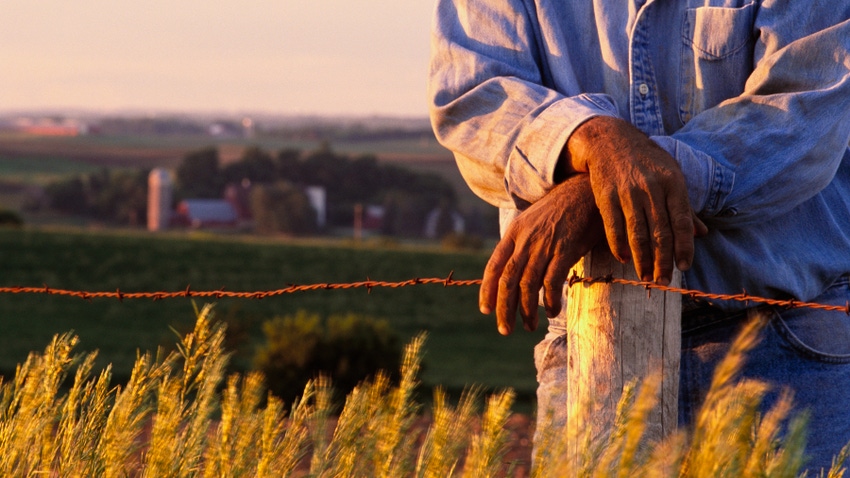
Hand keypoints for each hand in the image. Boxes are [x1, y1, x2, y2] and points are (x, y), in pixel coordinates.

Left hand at [480, 175, 603, 334]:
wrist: (585, 190)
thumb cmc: (561, 209)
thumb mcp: (532, 221)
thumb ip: (522, 243)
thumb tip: (515, 269)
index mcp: (514, 232)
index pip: (494, 266)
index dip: (487, 290)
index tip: (485, 310)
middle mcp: (525, 240)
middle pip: (507, 281)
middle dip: (504, 308)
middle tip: (504, 329)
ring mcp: (544, 245)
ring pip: (528, 285)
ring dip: (527, 310)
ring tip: (528, 326)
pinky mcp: (565, 250)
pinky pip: (552, 281)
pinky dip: (551, 300)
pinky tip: (552, 311)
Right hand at [564, 116, 699, 284]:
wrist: (610, 141)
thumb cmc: (646, 161)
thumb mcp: (671, 175)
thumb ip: (684, 205)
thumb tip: (702, 233)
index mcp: (673, 182)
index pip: (682, 222)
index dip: (684, 247)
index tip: (684, 266)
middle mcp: (651, 188)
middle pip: (660, 232)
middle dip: (663, 261)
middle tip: (663, 281)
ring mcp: (627, 192)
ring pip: (637, 234)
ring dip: (642, 259)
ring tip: (645, 277)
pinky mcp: (605, 196)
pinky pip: (614, 227)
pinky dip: (618, 246)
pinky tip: (623, 258)